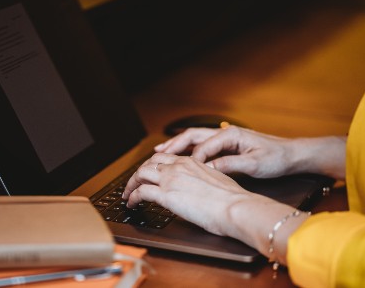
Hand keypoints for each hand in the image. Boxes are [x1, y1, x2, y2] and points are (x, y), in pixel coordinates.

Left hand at [122, 152, 306, 261]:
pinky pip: (141, 192)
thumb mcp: (216, 180)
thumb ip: (202, 179)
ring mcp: (170, 179)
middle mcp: (178, 167)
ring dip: (131, 184)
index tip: (147, 173)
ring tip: (128, 194)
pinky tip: (132, 204)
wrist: (236, 207)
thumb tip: (197, 187)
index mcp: (191, 162)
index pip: (164, 158)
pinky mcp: (166, 194)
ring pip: (140, 174)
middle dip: (138, 174)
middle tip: (133, 184)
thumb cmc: (232, 199)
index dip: (152, 165)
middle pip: (148, 164)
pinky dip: (133, 197)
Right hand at [154, 126, 345, 178]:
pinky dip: (188, 150)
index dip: (190, 159)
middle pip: (192, 136)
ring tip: (160, 151)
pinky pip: (201, 145)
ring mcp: (225, 138)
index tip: (179, 171)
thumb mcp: (255, 164)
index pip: (203, 146)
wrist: (293, 155)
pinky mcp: (227, 145)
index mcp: (230, 134)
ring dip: (177, 145)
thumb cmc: (277, 158)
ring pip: (195, 139)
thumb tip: (209, 168)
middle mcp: (225, 133)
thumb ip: (231, 164)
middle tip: (156, 154)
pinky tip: (180, 156)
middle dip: (173, 145)